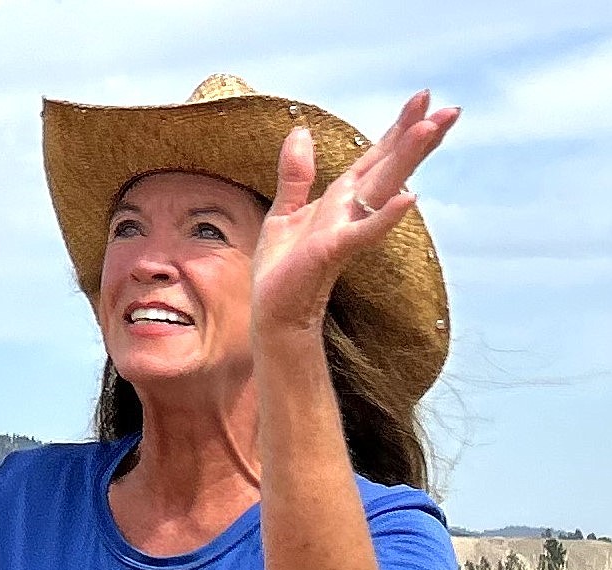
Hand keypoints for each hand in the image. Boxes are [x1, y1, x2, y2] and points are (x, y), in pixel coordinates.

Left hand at [251, 90, 460, 335]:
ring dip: (406, 160)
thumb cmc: (283, 271)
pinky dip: (385, 217)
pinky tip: (408, 199)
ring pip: (382, 188)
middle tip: (451, 109)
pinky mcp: (332, 252)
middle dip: (417, 137)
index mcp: (341, 199)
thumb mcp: (285, 213)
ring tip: (432, 130)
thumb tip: (301, 132)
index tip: (424, 97)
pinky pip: (364, 232)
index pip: (375, 157)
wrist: (275, 313)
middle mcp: (350, 211)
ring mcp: (346, 231)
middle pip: (389, 167)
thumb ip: (296, 175)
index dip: (398, 128)